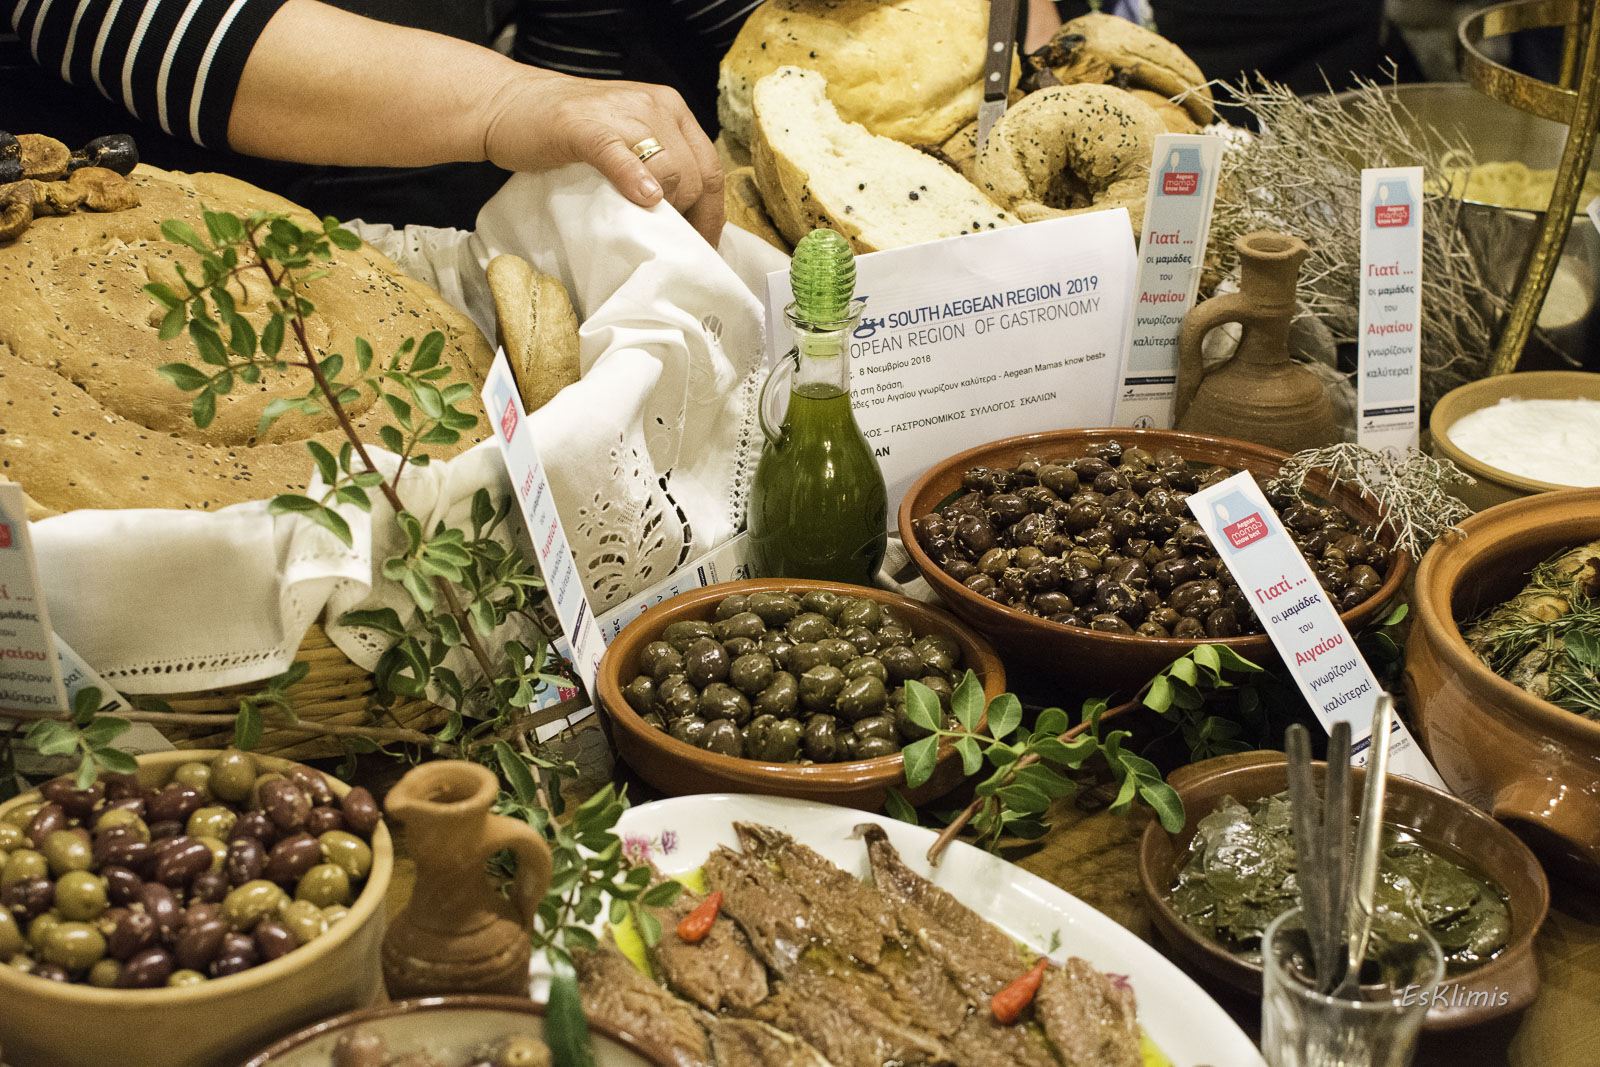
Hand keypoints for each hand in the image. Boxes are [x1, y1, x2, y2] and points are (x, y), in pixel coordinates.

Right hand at [483, 70, 724, 244]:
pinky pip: (619, 154)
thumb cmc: (565, 131)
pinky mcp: (584, 126)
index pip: (710, 166)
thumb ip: (656, 163)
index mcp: (669, 108)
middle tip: (672, 247)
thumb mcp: (625, 139)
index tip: (701, 248)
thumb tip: (684, 217)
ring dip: (666, 208)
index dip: (712, 214)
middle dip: (690, 218)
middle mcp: (654, 105)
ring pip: (669, 166)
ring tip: (648, 230)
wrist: (506, 103)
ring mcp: (621, 112)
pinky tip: (642, 199)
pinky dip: (634, 178)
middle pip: (695, 173)